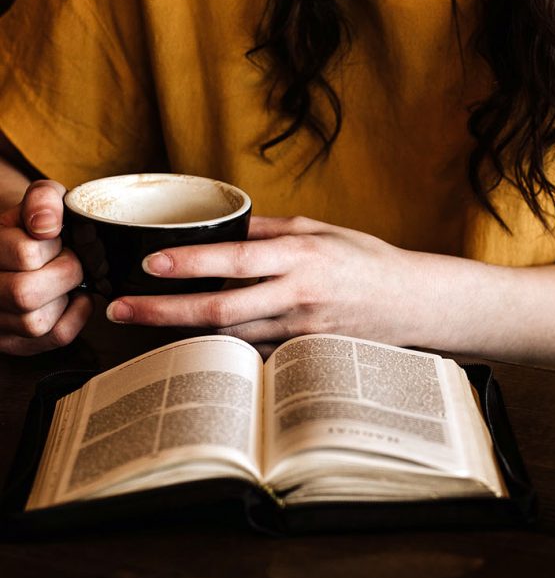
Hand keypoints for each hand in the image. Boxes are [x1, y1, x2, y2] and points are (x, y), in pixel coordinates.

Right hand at [0, 180, 90, 354]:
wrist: (19, 246)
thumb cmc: (33, 224)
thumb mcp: (38, 199)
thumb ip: (44, 200)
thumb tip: (47, 226)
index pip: (25, 253)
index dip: (52, 245)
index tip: (54, 239)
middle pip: (25, 294)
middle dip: (64, 273)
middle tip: (68, 260)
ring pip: (35, 322)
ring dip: (64, 297)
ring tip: (63, 278)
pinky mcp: (11, 342)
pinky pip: (54, 337)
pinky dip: (76, 316)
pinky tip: (73, 297)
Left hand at [105, 216, 417, 351]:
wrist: (411, 303)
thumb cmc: (367, 260)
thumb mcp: (321, 229)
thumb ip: (269, 229)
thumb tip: (221, 224)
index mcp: (301, 255)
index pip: (236, 258)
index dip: (191, 262)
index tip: (151, 264)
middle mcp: (298, 294)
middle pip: (221, 308)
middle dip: (164, 311)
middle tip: (121, 311)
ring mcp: (301, 330)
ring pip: (231, 336)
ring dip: (184, 333)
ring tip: (144, 324)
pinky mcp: (304, 353)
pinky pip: (254, 353)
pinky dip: (224, 348)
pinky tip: (197, 344)